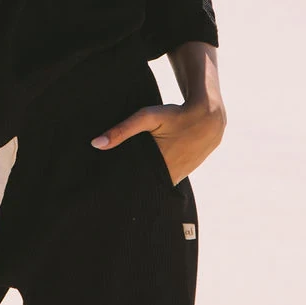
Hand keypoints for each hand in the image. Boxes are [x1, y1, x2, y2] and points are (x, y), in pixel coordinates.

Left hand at [90, 97, 225, 185]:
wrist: (209, 117)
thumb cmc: (176, 115)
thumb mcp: (147, 118)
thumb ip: (122, 130)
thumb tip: (96, 144)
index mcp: (160, 167)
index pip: (136, 185)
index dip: (124, 187)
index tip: (110, 189)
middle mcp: (171, 176)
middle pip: (146, 186)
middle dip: (134, 185)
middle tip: (115, 186)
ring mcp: (180, 175)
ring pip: (158, 183)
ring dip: (147, 181)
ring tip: (130, 179)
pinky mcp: (185, 172)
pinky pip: (167, 178)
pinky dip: (158, 175)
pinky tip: (149, 170)